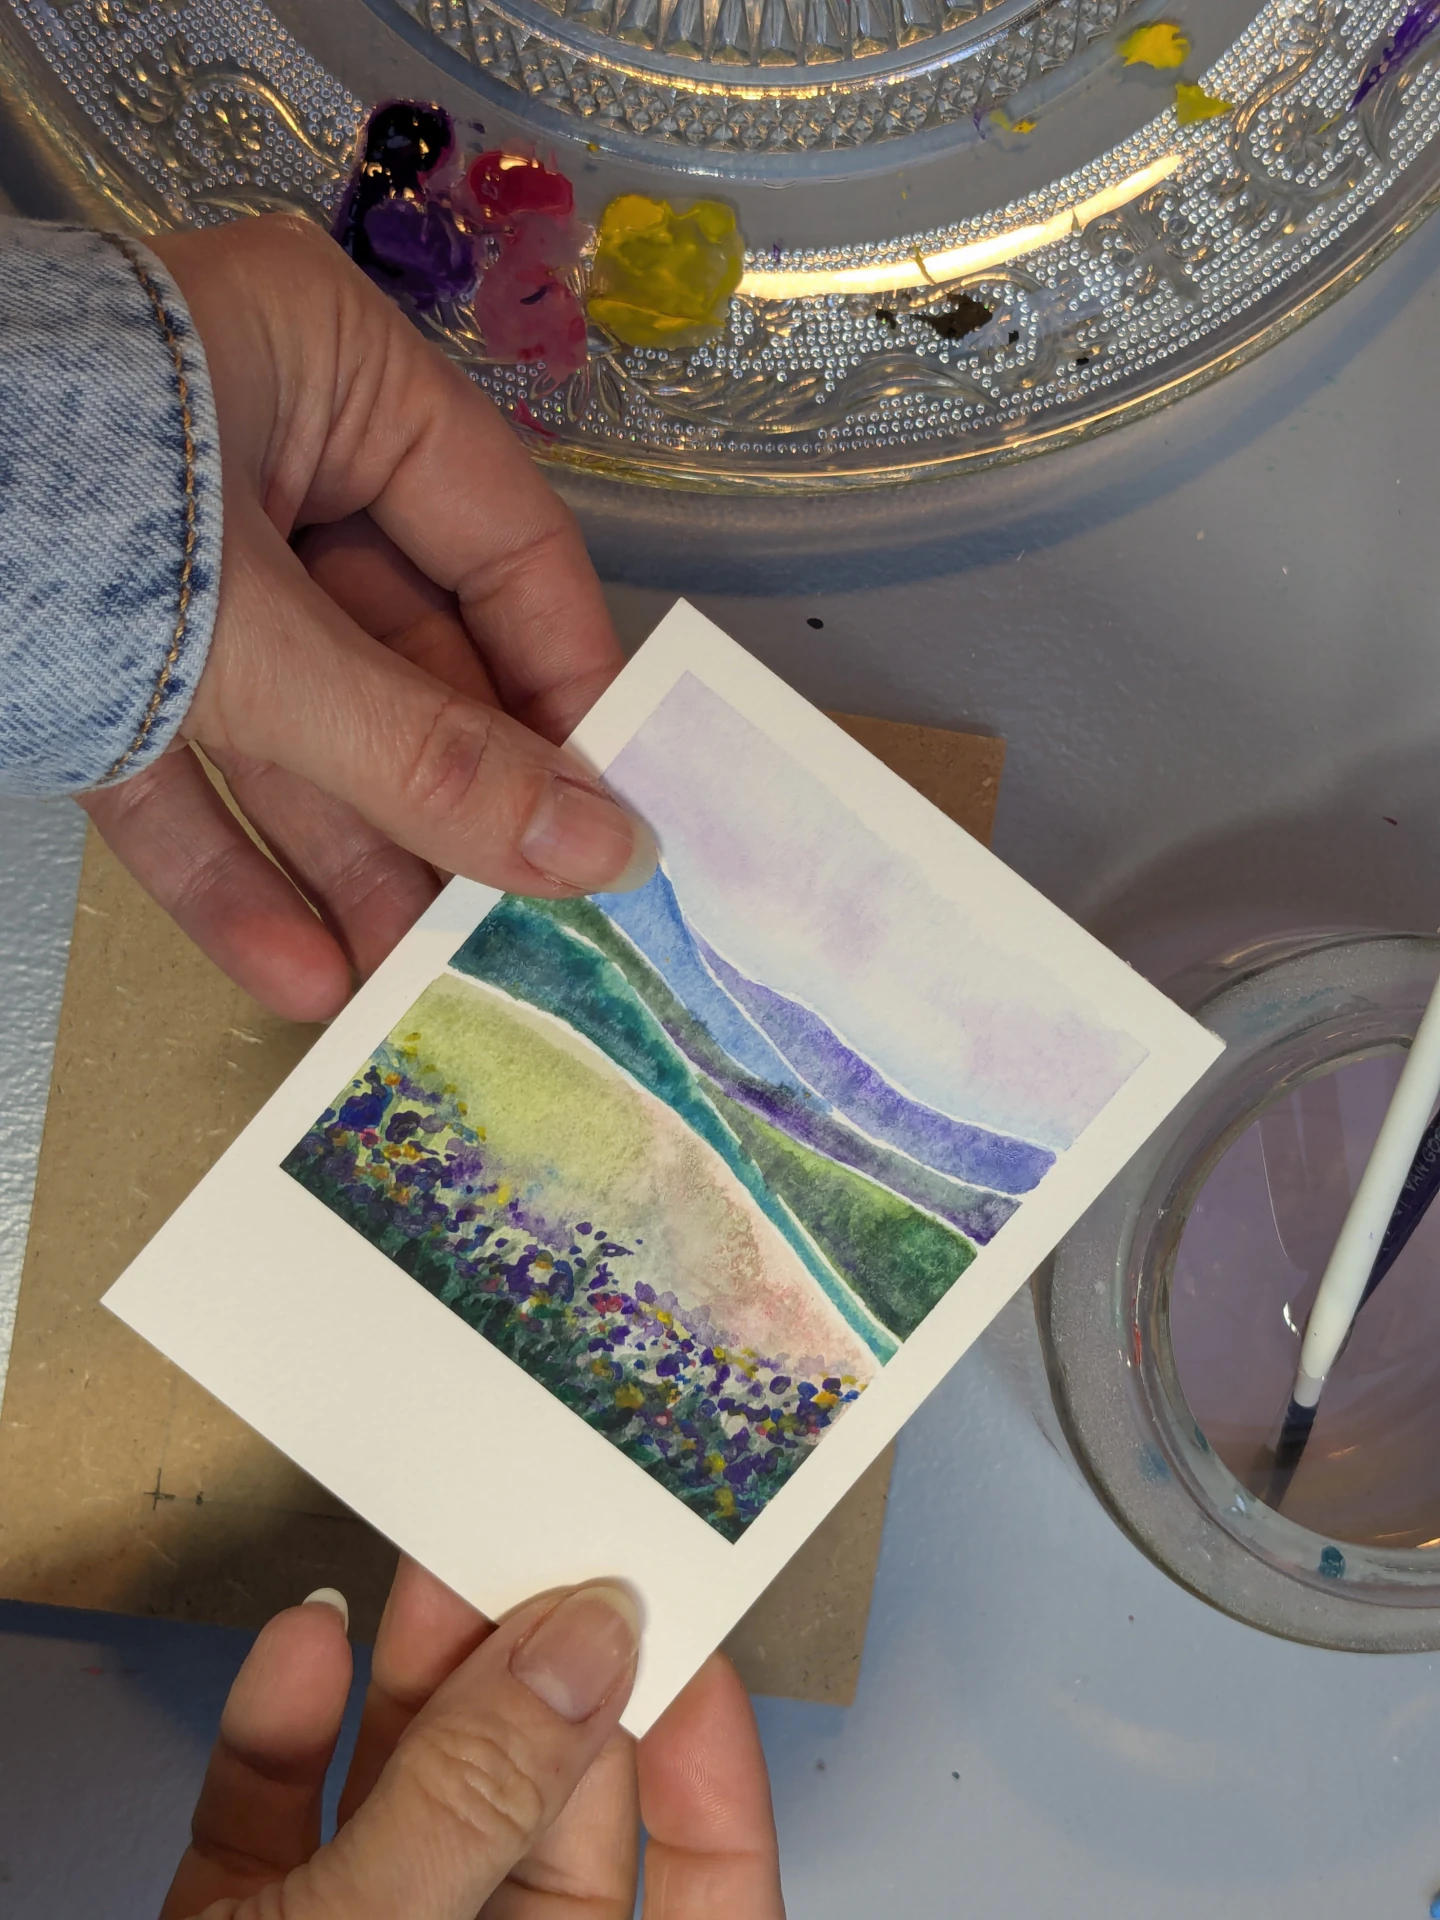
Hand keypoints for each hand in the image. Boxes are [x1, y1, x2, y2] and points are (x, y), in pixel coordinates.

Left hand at [82, 216, 651, 1025]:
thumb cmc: (27, 499)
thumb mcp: (254, 639)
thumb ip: (426, 753)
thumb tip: (597, 849)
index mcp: (329, 375)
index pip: (508, 547)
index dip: (566, 689)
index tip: (613, 815)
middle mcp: (262, 458)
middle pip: (406, 660)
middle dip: (450, 808)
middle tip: (523, 926)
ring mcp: (172, 560)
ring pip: (301, 729)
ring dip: (350, 862)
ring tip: (420, 983)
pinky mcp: (90, 652)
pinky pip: (186, 764)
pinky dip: (230, 865)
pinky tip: (295, 973)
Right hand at [161, 1558, 785, 1918]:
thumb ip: (477, 1806)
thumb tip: (584, 1649)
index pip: (700, 1906)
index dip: (706, 1776)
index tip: (680, 1640)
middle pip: (545, 1828)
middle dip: (536, 1686)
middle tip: (531, 1561)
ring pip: (414, 1813)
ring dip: (414, 1684)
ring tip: (426, 1574)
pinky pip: (284, 1833)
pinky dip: (287, 1739)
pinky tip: (304, 1652)